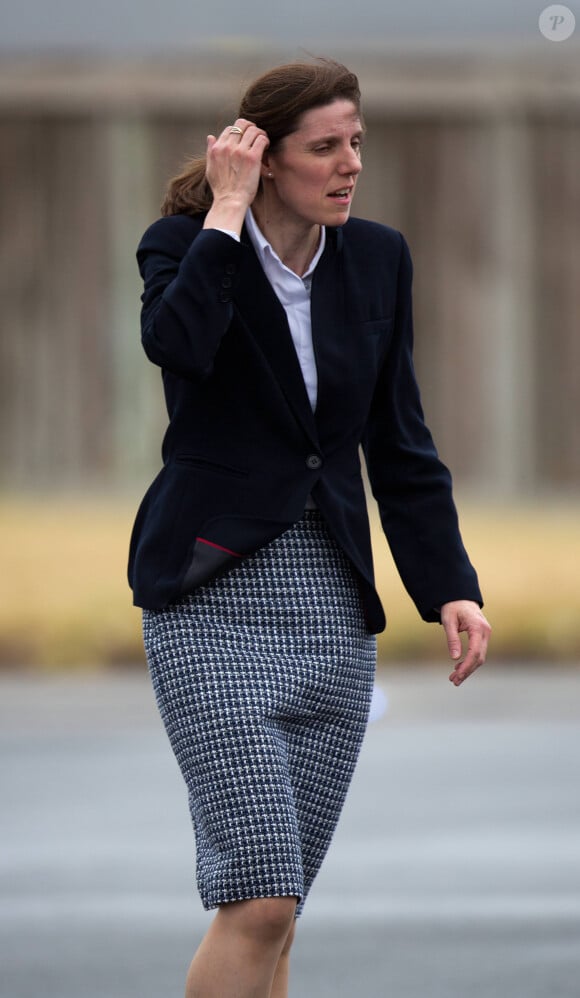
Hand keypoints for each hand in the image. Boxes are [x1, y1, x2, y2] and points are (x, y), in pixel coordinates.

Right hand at [204, 118, 268, 233]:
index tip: (245, 140)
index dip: (240, 132)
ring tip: (263, 143)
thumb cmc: (221, 189)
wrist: (229, 202)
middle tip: (256, 137)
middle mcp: (228, 146)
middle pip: (242, 124)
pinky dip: (266, 141)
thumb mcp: (210, 168)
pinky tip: (266, 148)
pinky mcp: (252, 157)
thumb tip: (210, 137)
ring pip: (253, 130)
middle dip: (251, 128)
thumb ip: (210, 151)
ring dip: (260, 134)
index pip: (230, 129)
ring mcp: (240, 151)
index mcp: (218, 148)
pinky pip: (261, 139)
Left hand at [441, 600, 490, 686]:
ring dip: (468, 669)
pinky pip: (478, 652)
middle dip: (467, 671)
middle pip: (479, 657)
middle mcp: (485, 632)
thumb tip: (455, 658)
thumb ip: (452, 639)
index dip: (467, 666)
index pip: (475, 652)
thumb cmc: (453, 607)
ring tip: (455, 678)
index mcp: (478, 627)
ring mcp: (486, 635)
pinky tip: (459, 668)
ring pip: (480, 657)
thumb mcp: (449, 621)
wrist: (460, 597)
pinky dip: (470, 662)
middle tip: (454, 681)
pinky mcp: (483, 637)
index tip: (457, 675)